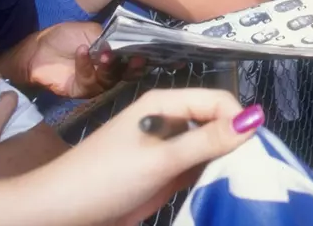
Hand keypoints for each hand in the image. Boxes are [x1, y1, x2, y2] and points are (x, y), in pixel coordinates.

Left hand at [25, 89, 262, 224]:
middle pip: (216, 122)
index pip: (218, 101)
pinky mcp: (161, 170)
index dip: (239, 121)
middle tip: (247, 172)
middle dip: (234, 143)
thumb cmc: (105, 179)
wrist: (56, 212)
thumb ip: (207, 140)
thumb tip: (256, 118)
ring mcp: (165, 146)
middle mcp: (168, 119)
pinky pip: (195, 167)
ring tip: (233, 183)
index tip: (254, 152)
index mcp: (165, 104)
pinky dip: (206, 177)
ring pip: (209, 147)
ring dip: (222, 163)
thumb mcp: (161, 160)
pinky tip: (213, 191)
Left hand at [26, 22, 145, 98]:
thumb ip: (109, 38)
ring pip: (109, 80)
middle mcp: (108, 73)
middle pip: (125, 74)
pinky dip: (86, 66)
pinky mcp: (80, 90)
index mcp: (114, 58)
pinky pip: (88, 81)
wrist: (38, 49)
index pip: (132, 62)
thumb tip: (125, 44)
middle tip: (134, 58)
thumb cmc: (65, 37)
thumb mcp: (91, 31)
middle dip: (130, 66)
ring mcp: (95, 83)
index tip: (145, 54)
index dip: (140, 60)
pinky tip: (82, 51)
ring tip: (104, 53)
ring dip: (108, 66)